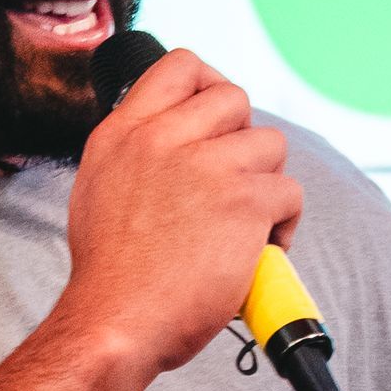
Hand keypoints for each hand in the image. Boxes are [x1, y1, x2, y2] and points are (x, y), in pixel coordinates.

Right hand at [57, 47, 302, 382]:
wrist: (116, 323)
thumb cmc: (111, 277)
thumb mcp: (100, 190)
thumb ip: (137, 155)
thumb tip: (175, 145)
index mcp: (124, 133)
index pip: (180, 67)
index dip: (210, 85)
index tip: (218, 121)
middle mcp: (163, 138)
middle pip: (234, 99)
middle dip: (244, 141)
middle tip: (235, 184)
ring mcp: (206, 166)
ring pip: (271, 144)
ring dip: (268, 183)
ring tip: (249, 223)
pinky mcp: (244, 201)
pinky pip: (290, 192)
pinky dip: (284, 224)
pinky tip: (259, 250)